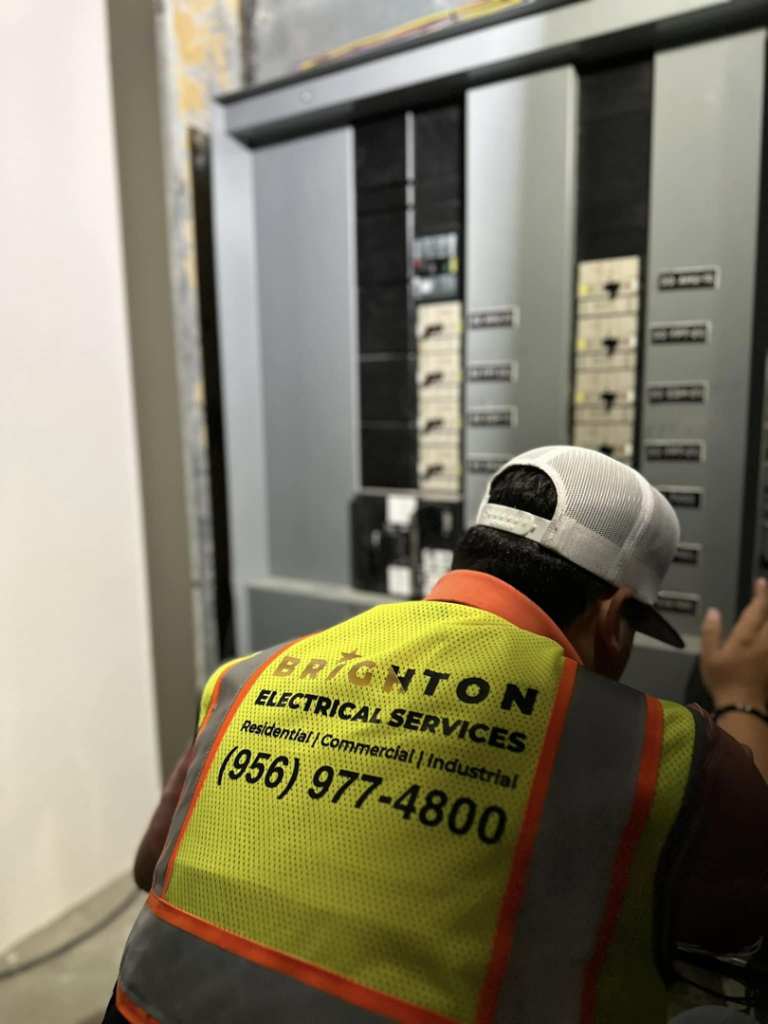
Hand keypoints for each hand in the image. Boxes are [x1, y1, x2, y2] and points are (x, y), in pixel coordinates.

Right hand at [700, 578, 767, 711]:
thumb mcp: (709, 656)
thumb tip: (713, 611)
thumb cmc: (723, 680)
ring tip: (767, 610)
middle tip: (766, 592)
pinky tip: (767, 631)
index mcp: (746, 638)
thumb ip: (711, 632)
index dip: (761, 595)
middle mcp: (763, 642)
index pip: (757, 610)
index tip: (762, 583)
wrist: (743, 705)